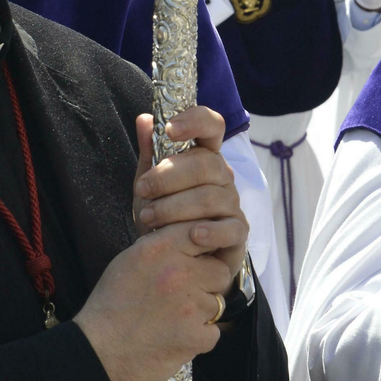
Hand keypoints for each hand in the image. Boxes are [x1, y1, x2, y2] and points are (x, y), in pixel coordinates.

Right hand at [74, 220, 231, 380]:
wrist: (97, 351)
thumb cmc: (111, 305)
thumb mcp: (129, 260)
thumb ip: (161, 245)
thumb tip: (188, 236)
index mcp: (159, 249)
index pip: (202, 234)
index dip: (203, 250)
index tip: (197, 262)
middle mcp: (178, 273)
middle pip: (220, 271)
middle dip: (206, 283)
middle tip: (182, 295)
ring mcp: (190, 306)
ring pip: (217, 303)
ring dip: (200, 311)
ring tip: (171, 318)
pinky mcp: (195, 337)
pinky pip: (213, 331)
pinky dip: (197, 336)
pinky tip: (174, 337)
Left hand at [131, 107, 246, 279]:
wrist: (170, 260)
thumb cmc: (163, 217)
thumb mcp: (147, 184)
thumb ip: (149, 153)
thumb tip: (144, 119)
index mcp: (203, 156)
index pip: (212, 126)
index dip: (195, 121)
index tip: (170, 129)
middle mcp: (223, 176)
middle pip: (207, 163)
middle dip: (169, 176)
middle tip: (143, 190)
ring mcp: (233, 204)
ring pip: (212, 196)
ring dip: (176, 206)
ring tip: (149, 217)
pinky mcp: (238, 233)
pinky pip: (231, 228)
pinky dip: (210, 231)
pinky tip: (192, 236)